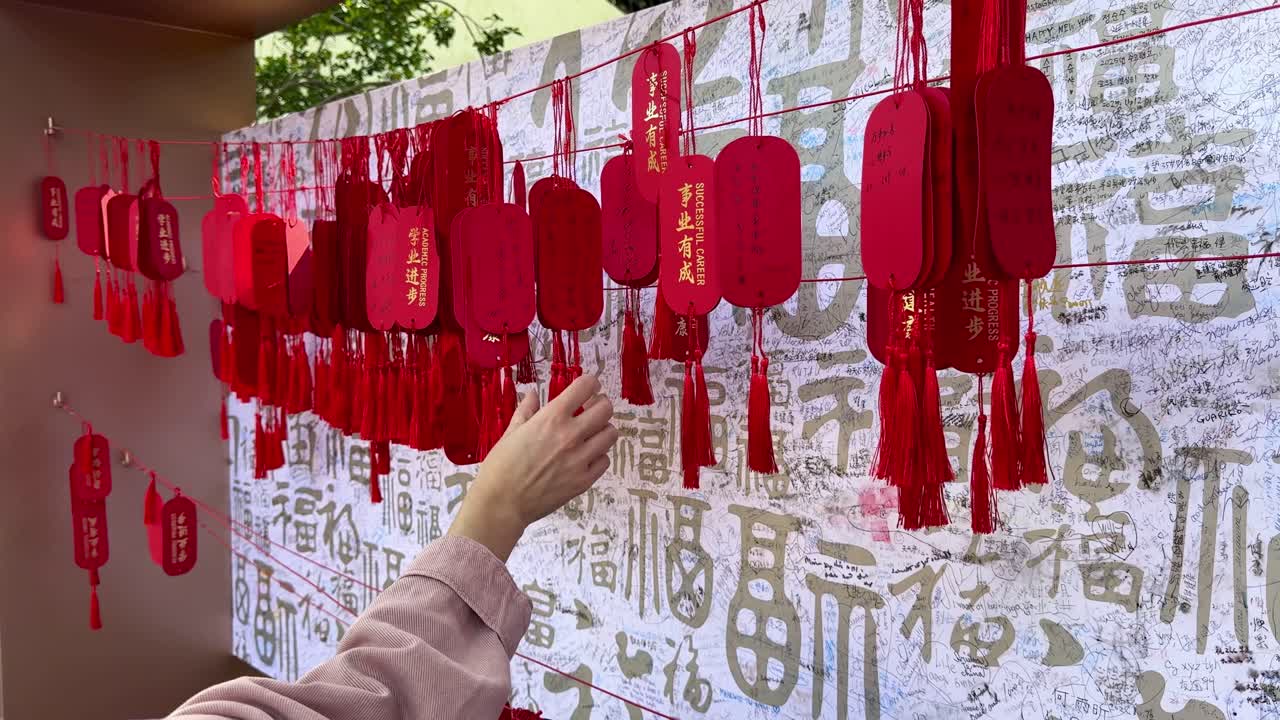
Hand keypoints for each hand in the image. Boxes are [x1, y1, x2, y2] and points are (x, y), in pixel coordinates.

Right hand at [448, 374, 617, 560]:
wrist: (502, 503)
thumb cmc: (501, 465)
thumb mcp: (511, 431)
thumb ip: (527, 410)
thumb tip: (533, 394)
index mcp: (552, 417)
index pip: (586, 386)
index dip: (590, 383)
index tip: (587, 387)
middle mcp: (571, 435)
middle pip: (606, 408)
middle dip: (600, 404)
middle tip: (590, 410)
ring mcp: (581, 459)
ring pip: (611, 434)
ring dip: (602, 429)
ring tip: (590, 434)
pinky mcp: (585, 480)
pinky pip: (605, 460)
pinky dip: (598, 455)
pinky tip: (585, 457)